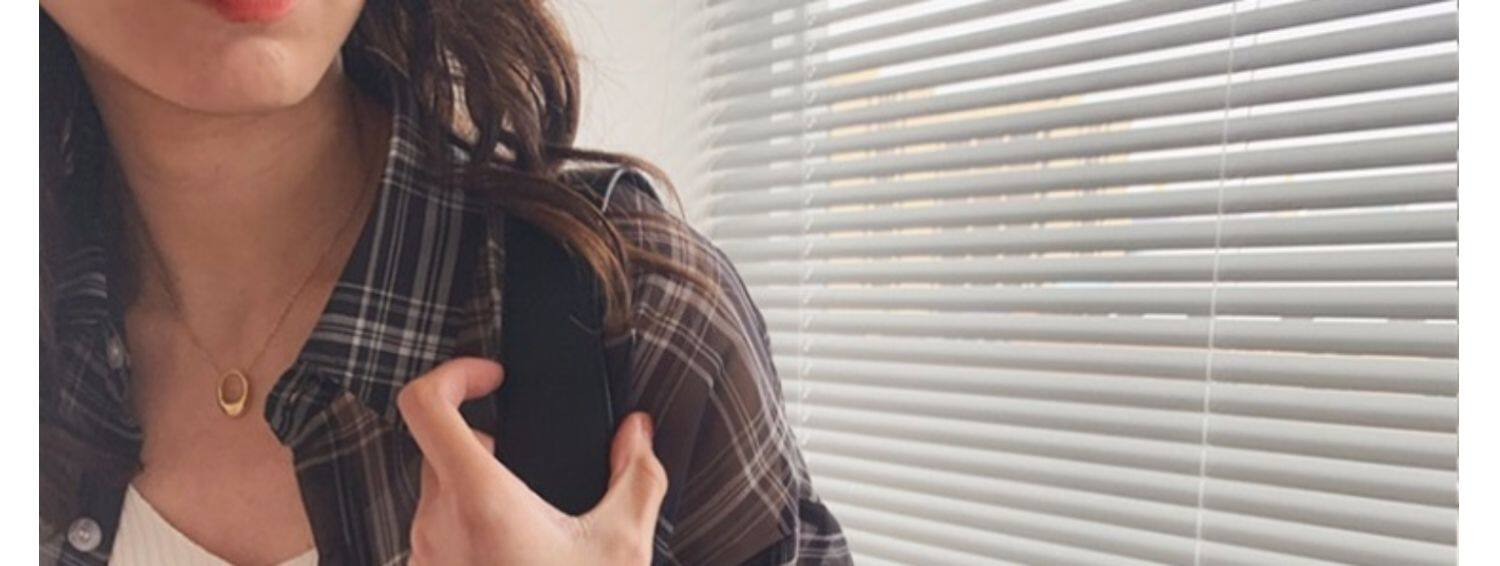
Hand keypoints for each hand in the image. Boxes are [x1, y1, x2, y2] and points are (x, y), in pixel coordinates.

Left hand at [398, 358, 666, 565]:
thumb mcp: (622, 544)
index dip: (454, 373)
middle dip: (486, 444)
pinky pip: (439, 534)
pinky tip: (517, 555)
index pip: (424, 404)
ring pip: (438, 493)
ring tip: (532, 521)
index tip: (494, 379)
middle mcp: (436, 523)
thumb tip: (638, 433)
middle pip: (440, 448)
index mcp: (478, 498)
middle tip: (529, 463)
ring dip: (479, 490)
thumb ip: (637, 475)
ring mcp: (424, 556)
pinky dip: (472, 529)